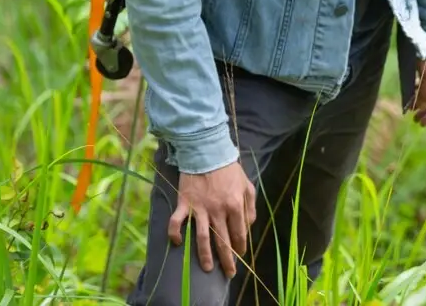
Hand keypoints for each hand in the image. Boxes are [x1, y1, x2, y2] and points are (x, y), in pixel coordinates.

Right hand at [168, 160, 256, 276]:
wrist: (207, 153)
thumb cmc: (229, 170)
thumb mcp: (247, 185)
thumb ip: (249, 206)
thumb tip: (248, 226)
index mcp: (235, 205)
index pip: (239, 233)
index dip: (240, 246)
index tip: (240, 255)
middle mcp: (218, 210)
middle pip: (223, 240)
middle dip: (227, 259)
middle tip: (229, 273)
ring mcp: (200, 208)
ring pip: (202, 238)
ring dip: (205, 256)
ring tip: (207, 269)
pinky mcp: (184, 204)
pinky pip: (177, 223)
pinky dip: (175, 234)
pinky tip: (177, 244)